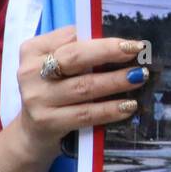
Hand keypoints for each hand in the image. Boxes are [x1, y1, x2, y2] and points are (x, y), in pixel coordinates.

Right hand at [15, 26, 147, 158]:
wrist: (32, 134)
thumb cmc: (53, 92)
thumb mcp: (56, 68)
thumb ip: (78, 53)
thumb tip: (120, 45)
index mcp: (33, 50)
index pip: (70, 37)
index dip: (102, 40)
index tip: (130, 42)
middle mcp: (31, 72)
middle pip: (75, 58)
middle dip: (109, 53)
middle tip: (136, 52)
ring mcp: (37, 98)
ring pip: (84, 87)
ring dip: (115, 81)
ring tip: (139, 77)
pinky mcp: (47, 122)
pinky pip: (85, 114)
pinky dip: (109, 109)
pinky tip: (128, 105)